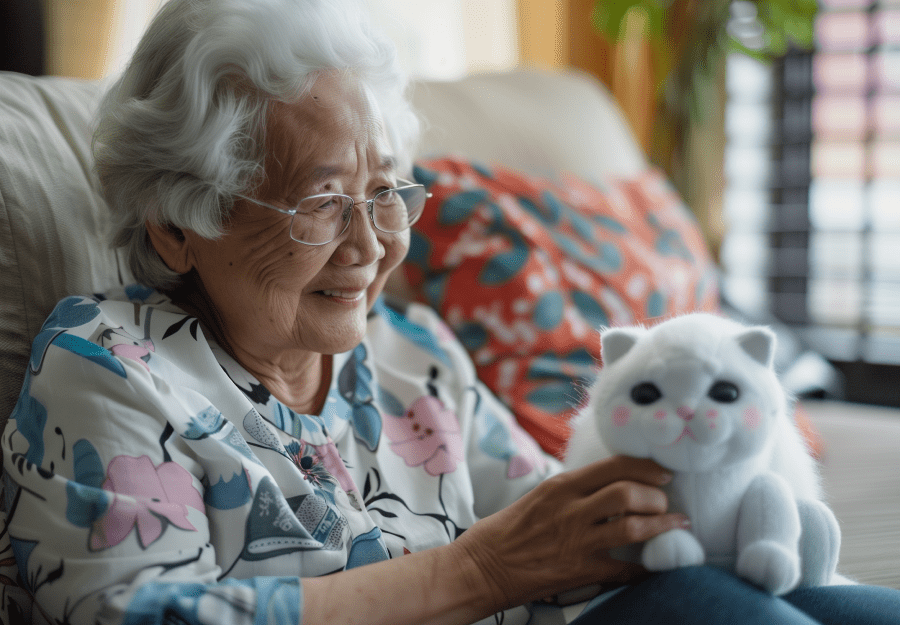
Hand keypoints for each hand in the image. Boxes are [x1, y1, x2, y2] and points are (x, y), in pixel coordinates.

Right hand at [451, 455, 689, 611]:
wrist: (480, 568)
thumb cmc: (504, 532)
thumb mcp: (538, 497)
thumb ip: (571, 492)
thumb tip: (604, 488)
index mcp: (561, 486)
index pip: (614, 466)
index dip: (645, 467)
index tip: (662, 473)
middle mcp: (571, 509)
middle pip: (629, 492)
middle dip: (656, 496)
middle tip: (666, 502)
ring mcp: (576, 541)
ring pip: (633, 527)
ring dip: (661, 526)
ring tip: (675, 526)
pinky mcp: (579, 571)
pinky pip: (624, 570)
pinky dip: (644, 570)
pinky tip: (654, 568)